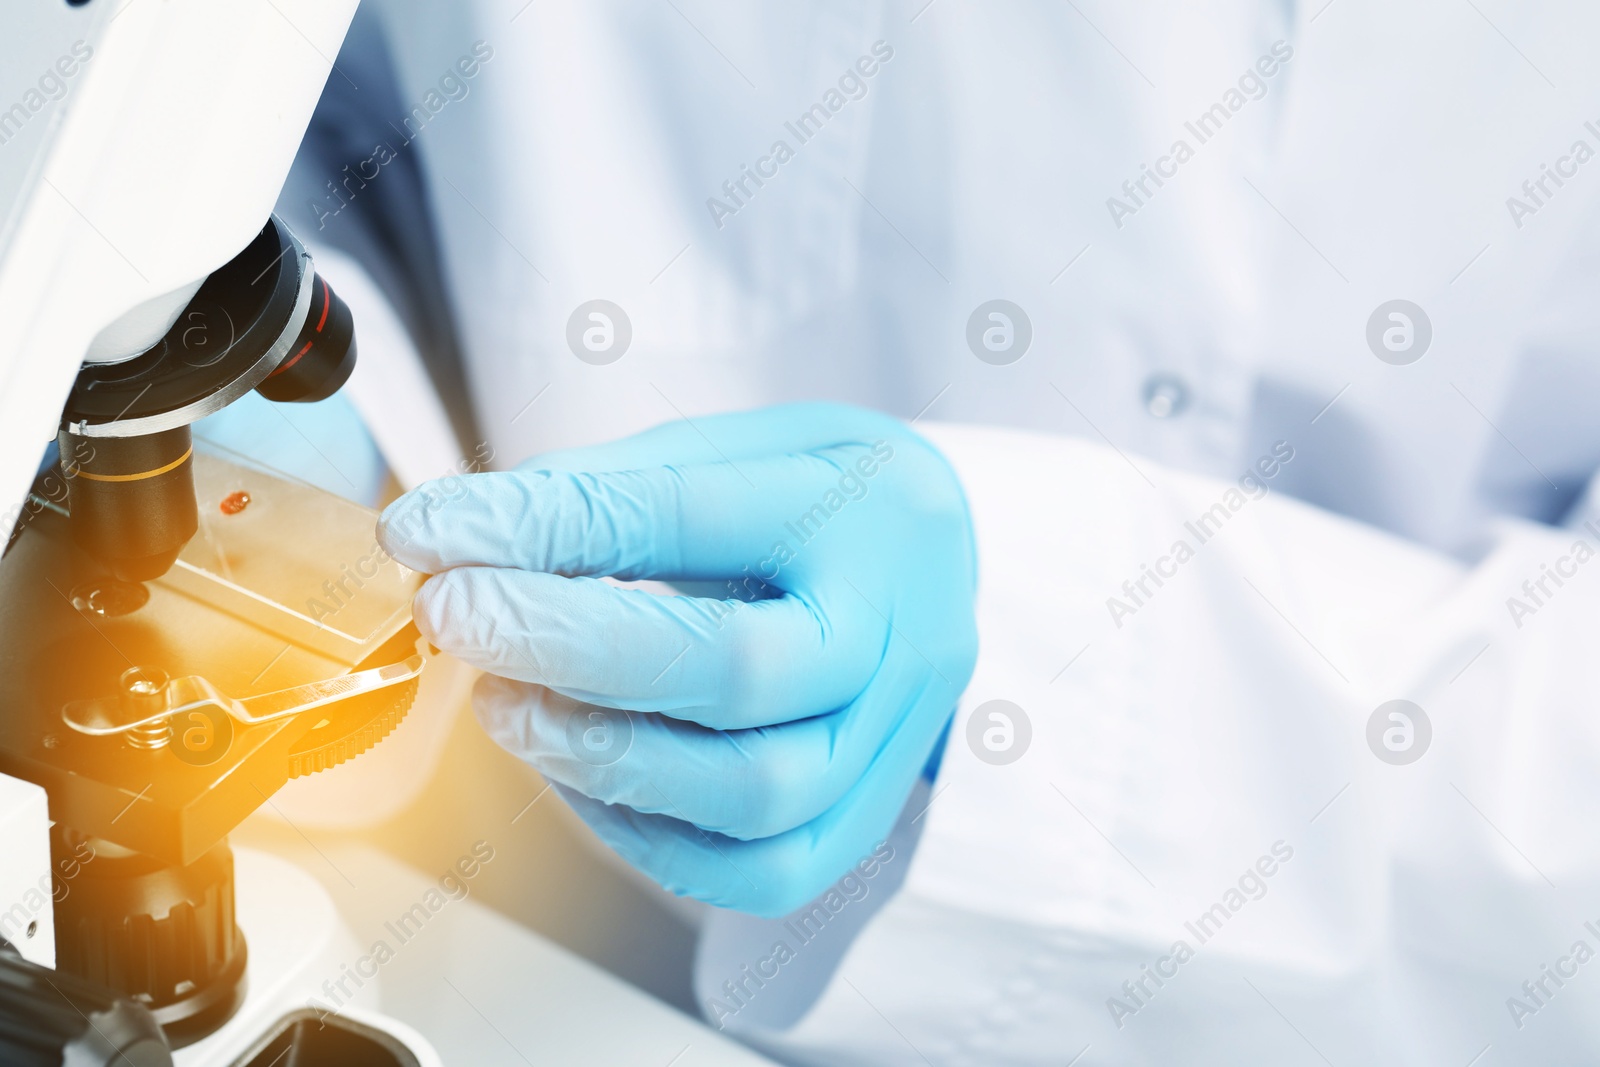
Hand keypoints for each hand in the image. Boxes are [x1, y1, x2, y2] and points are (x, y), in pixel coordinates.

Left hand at [376, 403, 976, 915]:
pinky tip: (584, 777)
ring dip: (602, 755)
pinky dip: (650, 835)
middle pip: (740, 670)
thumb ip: (599, 495)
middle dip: (571, 648)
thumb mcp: (724, 450)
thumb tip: (450, 539)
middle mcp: (904, 630)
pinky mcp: (867, 820)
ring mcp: (898, 739)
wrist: (931, 565)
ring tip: (510, 703)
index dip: (546, 530)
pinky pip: (762, 869)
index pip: (691, 517)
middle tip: (457, 617)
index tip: (432, 533)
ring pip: (757, 793)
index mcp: (871, 509)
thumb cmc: (815, 499)